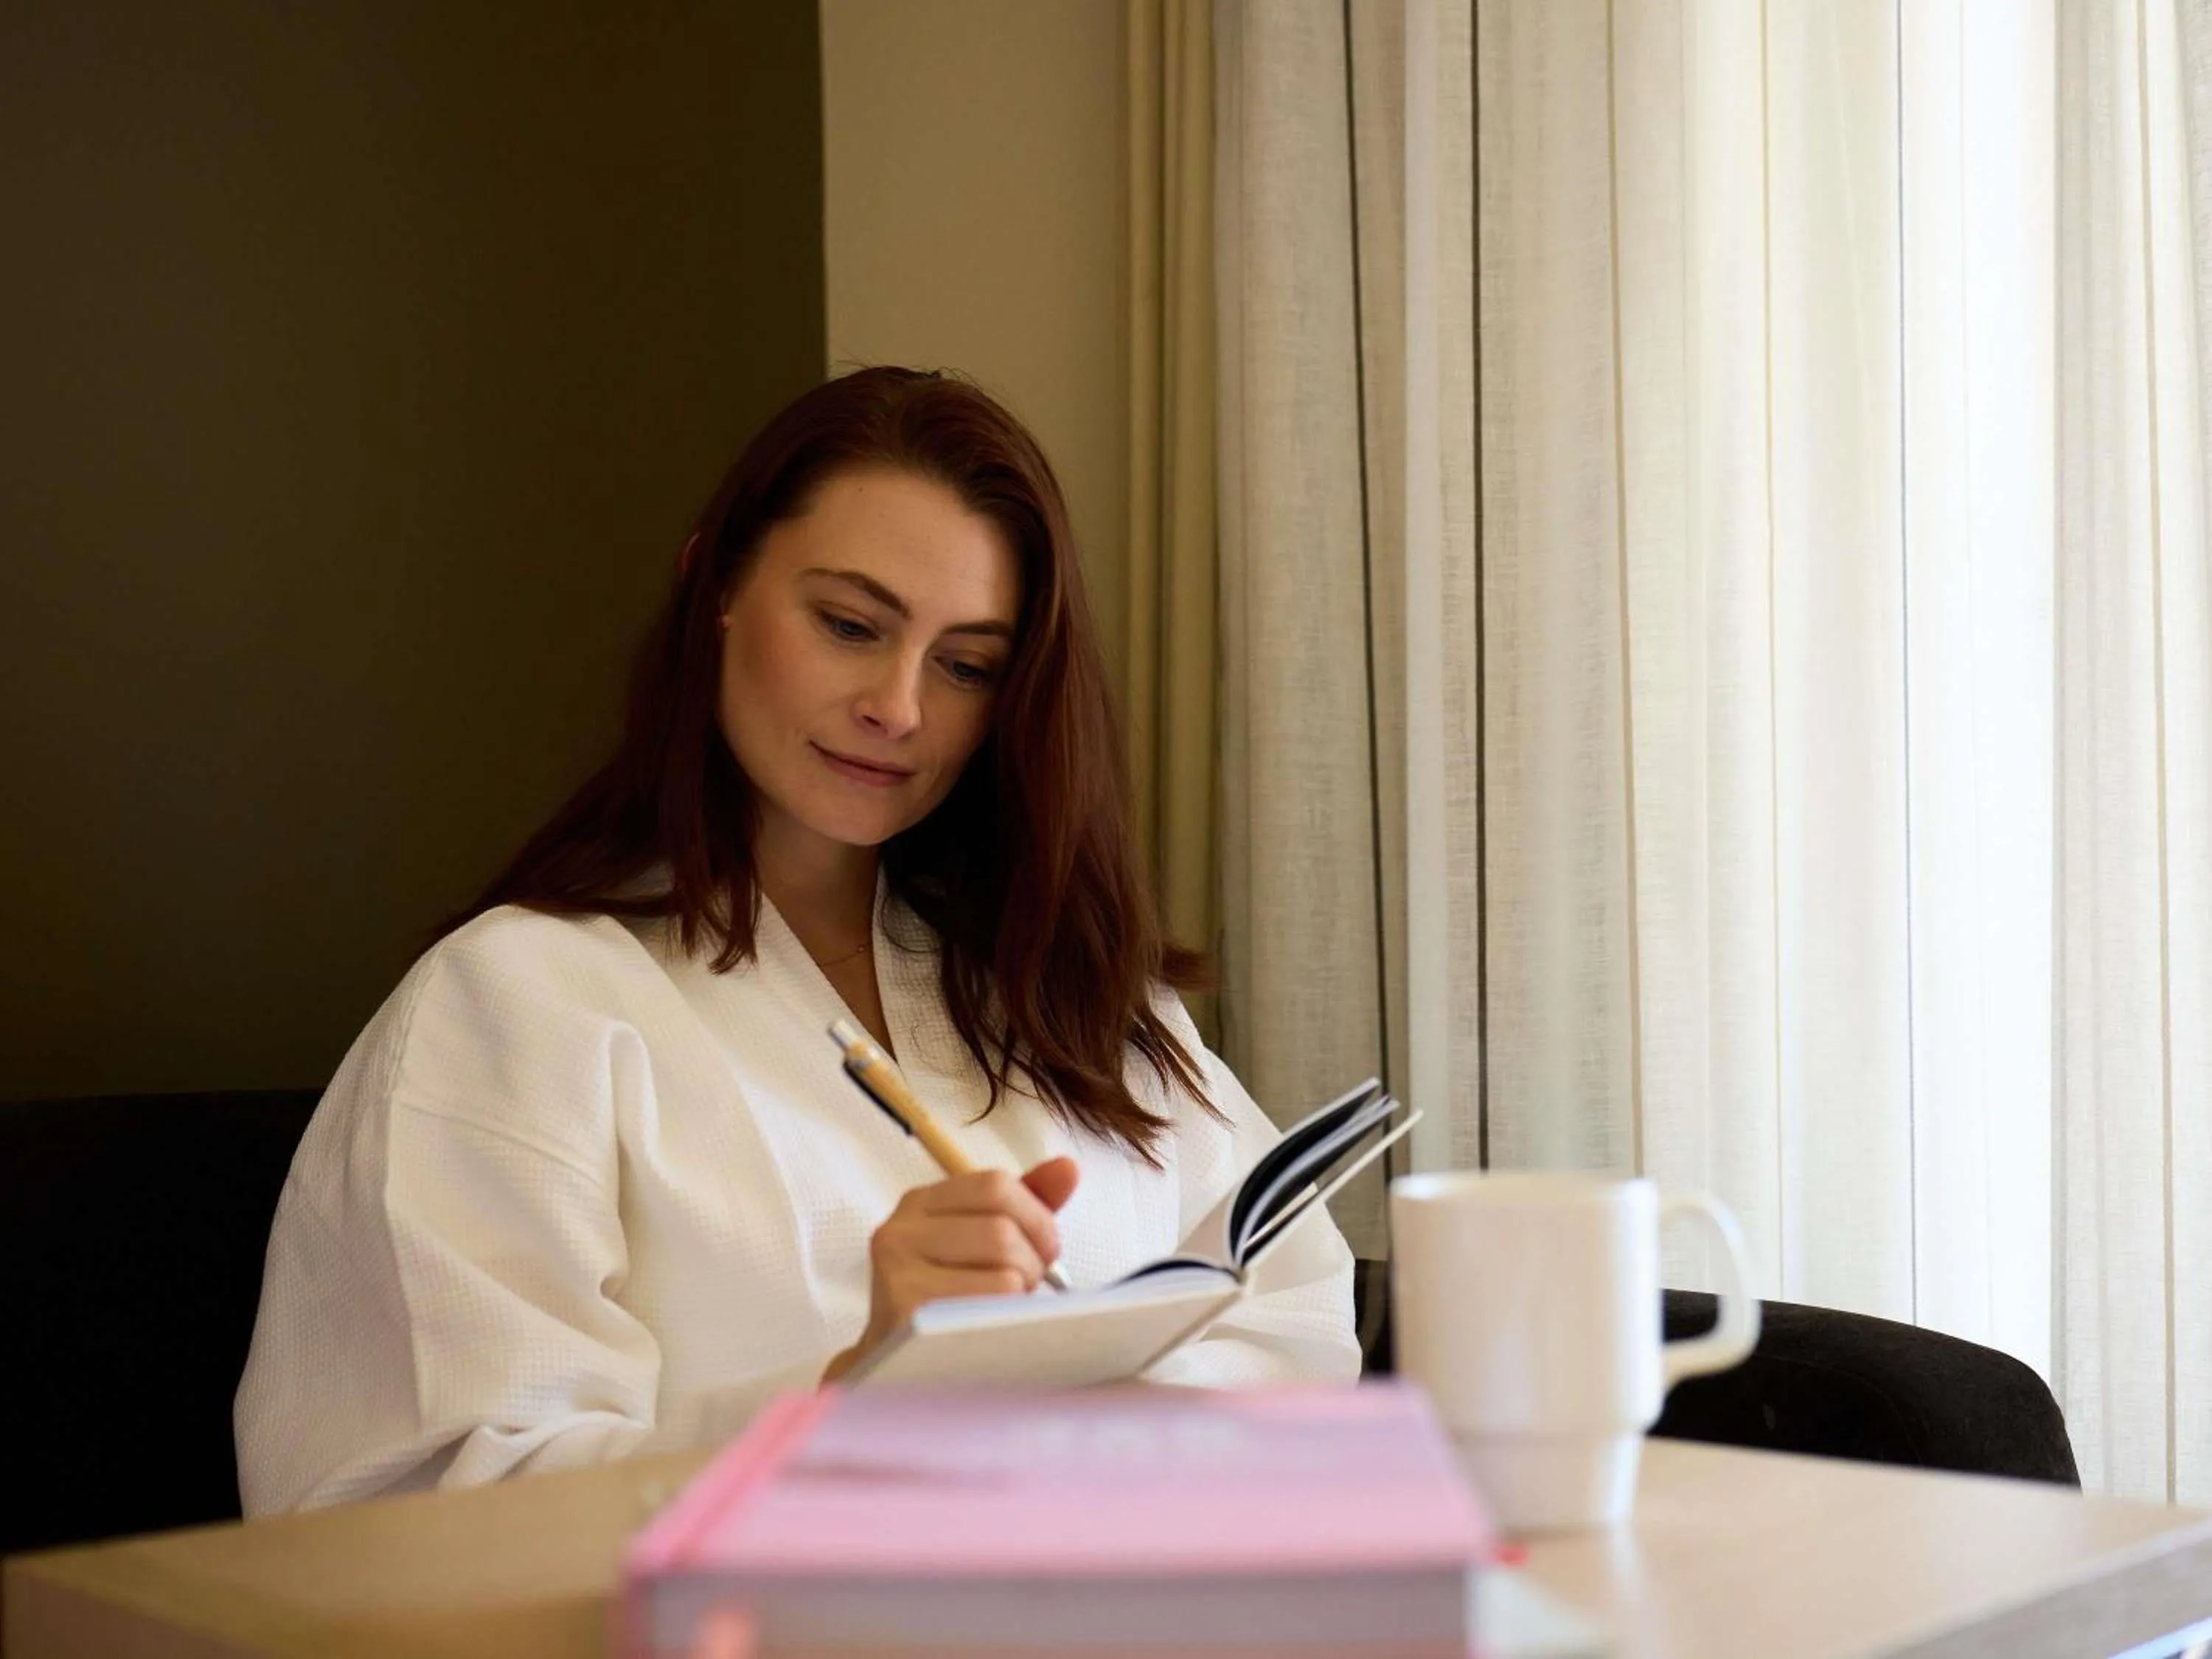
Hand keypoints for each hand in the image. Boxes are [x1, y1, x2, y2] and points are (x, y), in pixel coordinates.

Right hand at [820, 1156, 1079, 1383]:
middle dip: (1032, 1263)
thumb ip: (1024, 1203)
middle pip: (1002, 1230)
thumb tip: (1069, 1167)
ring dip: (1020, 1294)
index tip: (1045, 1249)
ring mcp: (898, 1274)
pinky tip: (991, 1328)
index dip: (1037, 1217)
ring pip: (1003, 1270)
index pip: (996, 1184)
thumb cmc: (946, 1298)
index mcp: (921, 1204)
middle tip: (1026, 1287)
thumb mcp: (979, 1240)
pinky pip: (989, 1308)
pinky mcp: (907, 1316)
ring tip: (1004, 1307)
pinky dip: (1006, 1319)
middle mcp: (901, 1231)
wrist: (894, 1364)